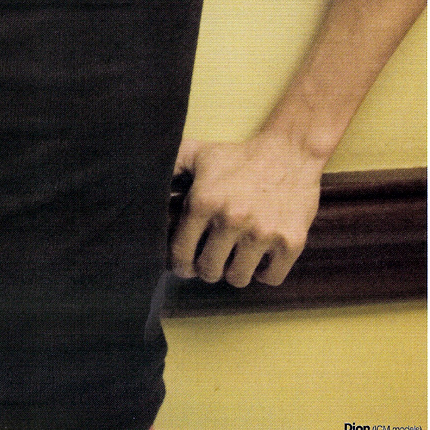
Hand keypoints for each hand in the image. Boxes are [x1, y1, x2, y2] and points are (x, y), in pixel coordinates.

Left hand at [168, 134, 323, 286]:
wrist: (290, 151)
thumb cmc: (238, 157)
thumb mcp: (197, 154)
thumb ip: (168, 169)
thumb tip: (139, 184)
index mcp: (204, 202)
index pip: (181, 254)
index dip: (180, 264)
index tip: (185, 265)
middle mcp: (231, 219)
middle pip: (209, 271)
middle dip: (207, 268)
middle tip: (212, 257)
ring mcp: (262, 233)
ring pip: (238, 278)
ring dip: (234, 271)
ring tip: (235, 255)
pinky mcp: (291, 242)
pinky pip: (270, 278)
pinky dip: (264, 272)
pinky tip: (260, 255)